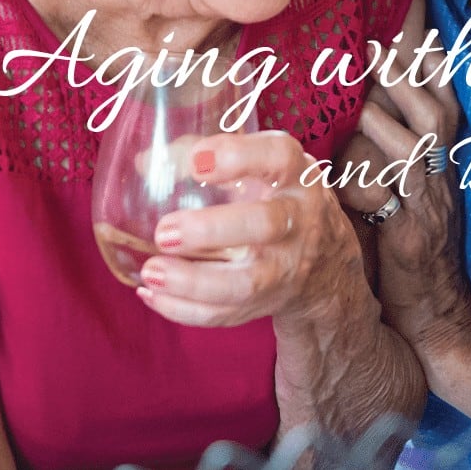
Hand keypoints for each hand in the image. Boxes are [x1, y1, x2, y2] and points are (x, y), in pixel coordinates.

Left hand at [135, 130, 361, 327]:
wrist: (325, 258)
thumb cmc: (279, 197)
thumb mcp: (263, 166)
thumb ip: (208, 155)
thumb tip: (145, 163)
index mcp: (295, 174)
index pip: (279, 157)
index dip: (239, 157)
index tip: (196, 162)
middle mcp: (299, 219)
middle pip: (265, 225)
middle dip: (211, 230)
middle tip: (165, 231)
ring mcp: (287, 266)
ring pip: (246, 282)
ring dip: (193, 281)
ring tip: (151, 270)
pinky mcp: (269, 301)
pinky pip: (228, 313)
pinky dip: (186, 309)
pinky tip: (154, 294)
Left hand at [337, 1, 470, 359]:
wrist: (434, 314)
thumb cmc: (408, 248)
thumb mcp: (405, 195)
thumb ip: (388, 156)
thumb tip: (359, 112)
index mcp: (440, 165)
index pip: (447, 104)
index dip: (438, 66)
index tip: (423, 27)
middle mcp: (441, 178)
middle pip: (440, 115)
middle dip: (411, 75)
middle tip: (379, 43)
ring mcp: (431, 206)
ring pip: (423, 146)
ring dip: (395, 110)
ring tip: (368, 80)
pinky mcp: (414, 236)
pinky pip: (396, 198)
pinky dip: (372, 176)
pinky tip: (347, 166)